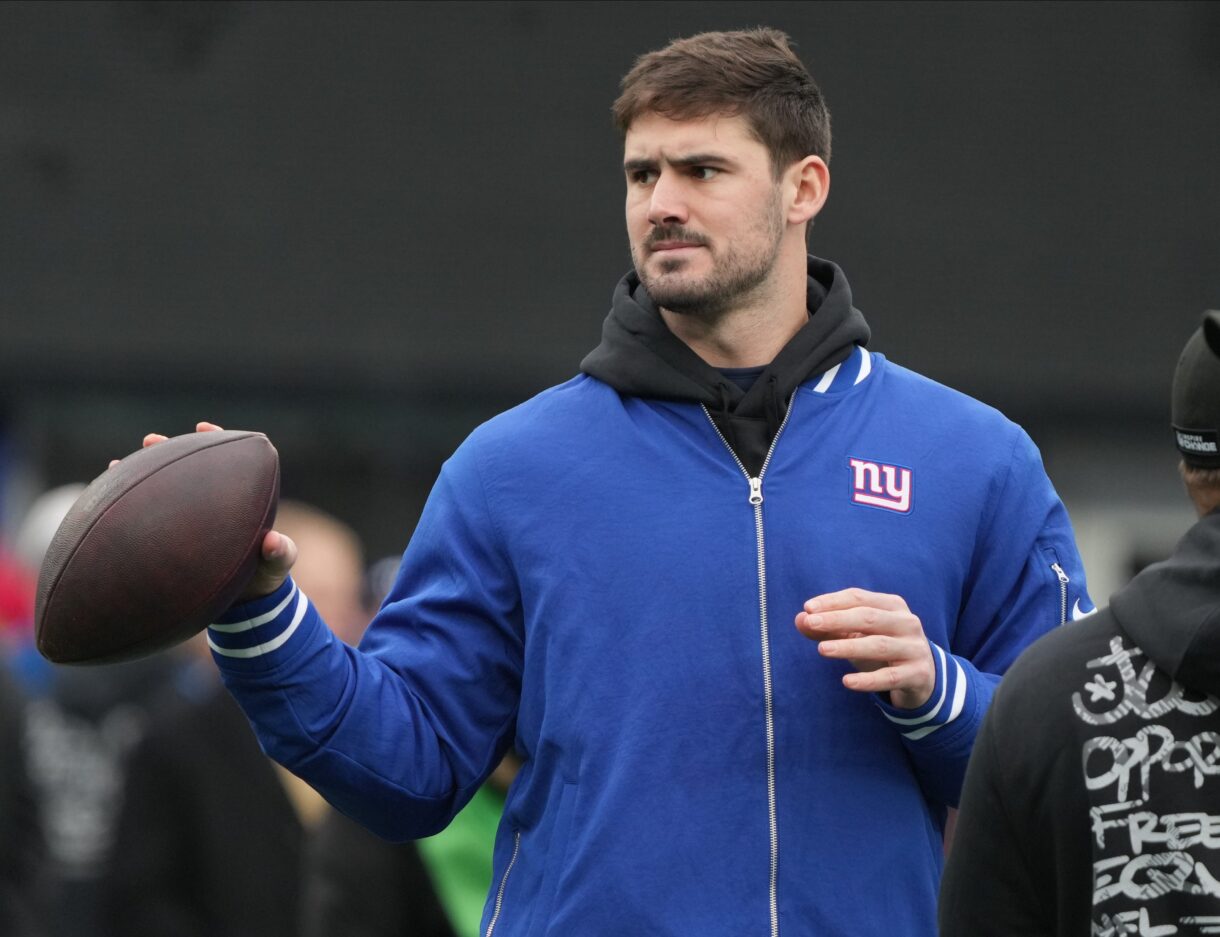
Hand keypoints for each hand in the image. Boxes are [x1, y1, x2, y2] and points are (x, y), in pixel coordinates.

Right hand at [116, 421, 296, 603]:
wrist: (243, 606)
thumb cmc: (264, 578)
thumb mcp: (277, 567)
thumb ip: (281, 554)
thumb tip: (273, 542)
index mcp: (238, 500)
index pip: (227, 462)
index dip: (216, 440)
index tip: (203, 427)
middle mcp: (209, 504)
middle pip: (188, 469)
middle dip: (169, 451)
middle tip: (150, 440)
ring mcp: (186, 521)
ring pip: (161, 491)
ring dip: (140, 476)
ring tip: (116, 464)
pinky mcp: (168, 540)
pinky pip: (145, 522)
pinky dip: (127, 511)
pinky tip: (104, 504)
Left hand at [794, 588, 934, 709]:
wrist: (923, 675)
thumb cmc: (882, 647)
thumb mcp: (857, 635)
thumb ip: (829, 627)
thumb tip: (800, 620)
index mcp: (892, 605)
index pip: (859, 598)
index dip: (833, 601)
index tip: (808, 608)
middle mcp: (907, 622)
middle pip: (868, 617)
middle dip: (837, 619)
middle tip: (810, 623)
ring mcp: (914, 648)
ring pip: (878, 645)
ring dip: (848, 646)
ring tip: (822, 649)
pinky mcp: (917, 674)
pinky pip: (890, 677)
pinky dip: (868, 680)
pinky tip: (846, 681)